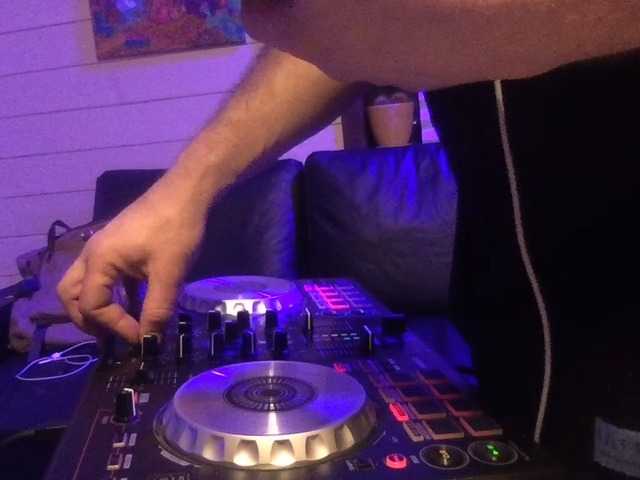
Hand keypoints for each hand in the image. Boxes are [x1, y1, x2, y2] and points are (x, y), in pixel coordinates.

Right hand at [57, 172, 207, 342]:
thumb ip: (156, 309)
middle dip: (87, 319)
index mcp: (99, 260)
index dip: (115, 327)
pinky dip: (114, 292)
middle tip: (111, 336)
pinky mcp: (119, 244)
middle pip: (71, 294)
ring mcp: (104, 246)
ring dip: (98, 306)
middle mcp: (92, 253)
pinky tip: (136, 302)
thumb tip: (150, 340)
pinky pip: (106, 274)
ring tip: (121, 325)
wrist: (187, 192)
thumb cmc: (176, 231)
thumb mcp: (168, 274)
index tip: (142, 338)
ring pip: (85, 283)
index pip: (92, 306)